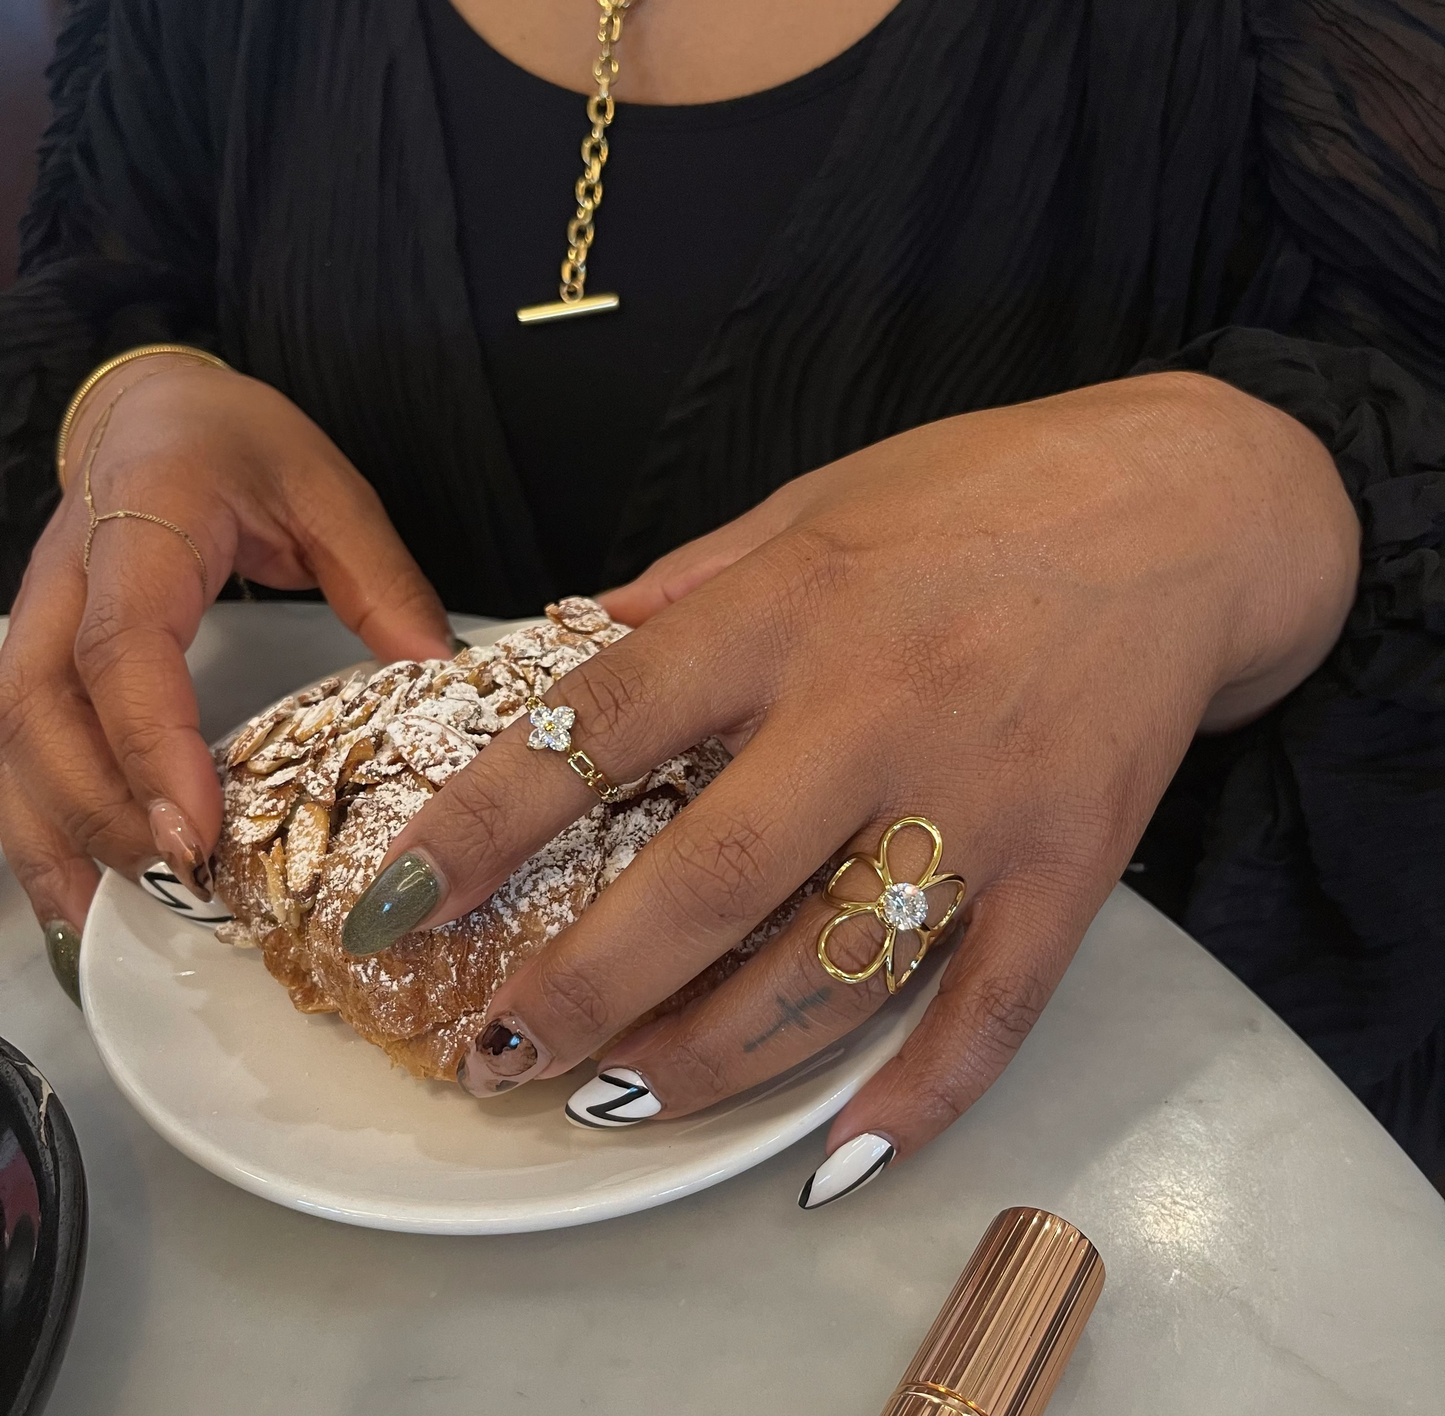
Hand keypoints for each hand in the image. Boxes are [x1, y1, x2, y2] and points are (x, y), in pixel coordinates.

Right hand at [0, 355, 452, 983]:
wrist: (152, 410)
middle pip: (44, 710)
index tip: (196, 825)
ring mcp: (39, 616)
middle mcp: (67, 579)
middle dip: (100, 809)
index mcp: (142, 526)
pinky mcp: (39, 650)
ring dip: (52, 832)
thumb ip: (379, 577)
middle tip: (176, 881)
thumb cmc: (237, 443)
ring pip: (11, 738)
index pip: (124, 649)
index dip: (150, 743)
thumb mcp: (328, 488)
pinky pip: (14, 744)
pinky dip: (36, 818)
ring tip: (104, 914)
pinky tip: (72, 881)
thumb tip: (433, 673)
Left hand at [358, 372, 1358, 1198]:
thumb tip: (582, 647)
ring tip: (621, 1101)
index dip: (480, 826)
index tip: (396, 908)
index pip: (600, 726)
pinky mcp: (1073, 863)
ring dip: (711, 1062)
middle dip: (580, 992)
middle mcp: (875, 712)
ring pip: (829, 973)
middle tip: (494, 1055)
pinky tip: (837, 1155)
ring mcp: (981, 799)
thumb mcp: (816, 500)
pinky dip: (916, 1099)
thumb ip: (696, 584)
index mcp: (788, 609)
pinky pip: (990, 1009)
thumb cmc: (982, 492)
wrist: (1183, 506)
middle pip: (702, 885)